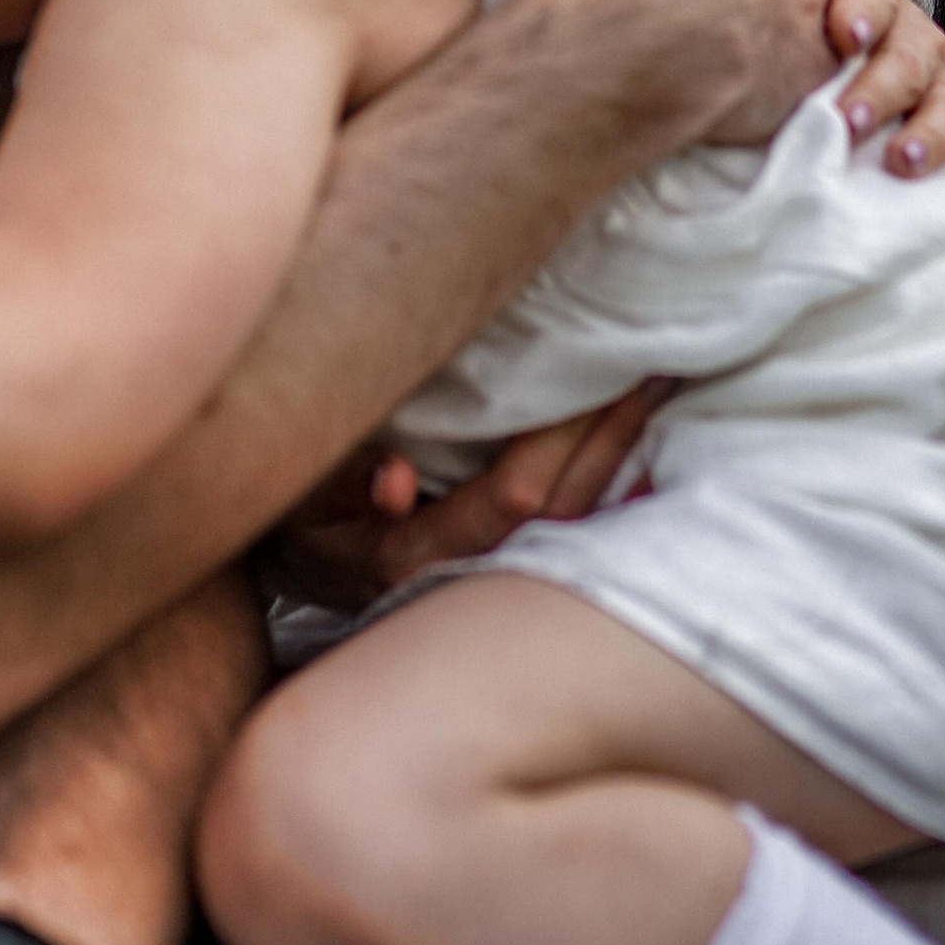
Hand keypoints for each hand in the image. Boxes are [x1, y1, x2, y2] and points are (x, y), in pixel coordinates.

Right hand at [265, 381, 675, 611]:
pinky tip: (641, 443)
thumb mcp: (297, 490)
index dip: (556, 439)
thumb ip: (340, 479)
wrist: (293, 559)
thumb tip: (397, 480)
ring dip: (616, 453)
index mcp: (411, 556)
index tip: (587, 377)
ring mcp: (485, 573)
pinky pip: (572, 526)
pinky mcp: (501, 561)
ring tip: (651, 390)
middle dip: (604, 438)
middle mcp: (461, 574)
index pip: (511, 496)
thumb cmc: (293, 510)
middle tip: (647, 370)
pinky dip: (609, 479)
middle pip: (560, 508)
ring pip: (575, 519)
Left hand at [819, 0, 944, 195]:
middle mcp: (917, 41)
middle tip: (849, 120)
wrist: (858, 61)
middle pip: (909, 61)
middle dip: (882, 90)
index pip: (872, 0)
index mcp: (874, 2)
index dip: (860, 14)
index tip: (844, 36)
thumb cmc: (823, 18)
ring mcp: (944, 87)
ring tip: (901, 162)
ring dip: (930, 134)